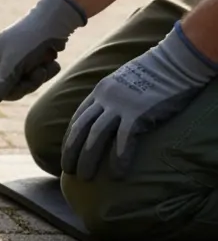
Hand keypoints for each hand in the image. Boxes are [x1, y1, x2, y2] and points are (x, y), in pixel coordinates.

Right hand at [0, 0, 87, 121]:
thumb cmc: (30, 39)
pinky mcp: (27, 63)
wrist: (57, 21)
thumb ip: (0, 84)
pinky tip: (50, 61)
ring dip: (34, 80)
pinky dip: (43, 74)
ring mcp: (11, 63)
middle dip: (18, 88)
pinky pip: (31, 80)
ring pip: (17, 87)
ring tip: (43, 65)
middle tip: (32, 76)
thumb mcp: (13, 63)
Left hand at [62, 21, 217, 180]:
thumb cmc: (154, 75)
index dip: (69, 138)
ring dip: (87, 159)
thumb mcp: (123, 82)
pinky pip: (123, 140)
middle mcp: (104, 99)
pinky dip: (118, 158)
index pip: (77, 118)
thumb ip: (113, 98)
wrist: (174, 63)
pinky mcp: (138, 113)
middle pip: (80, 129)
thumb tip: (109, 115)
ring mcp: (119, 106)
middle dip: (71, 151)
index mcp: (100, 92)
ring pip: (95, 136)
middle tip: (68, 171)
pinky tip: (117, 174)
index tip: (66, 153)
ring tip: (85, 177)